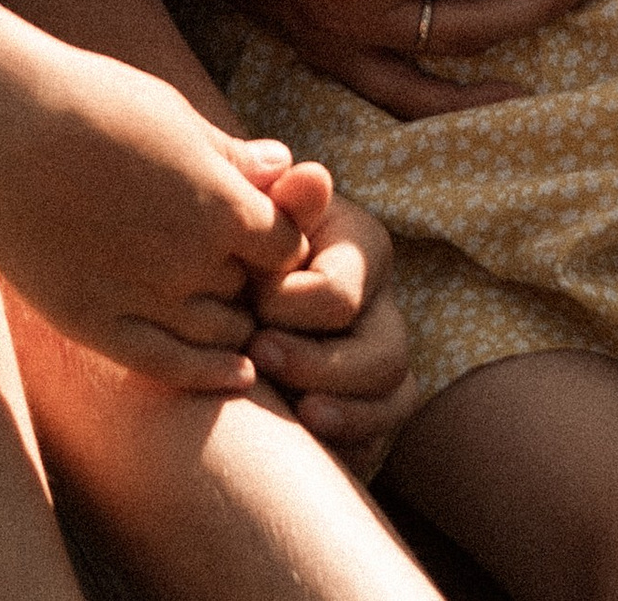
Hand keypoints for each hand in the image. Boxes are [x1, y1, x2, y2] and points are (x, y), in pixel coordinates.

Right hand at [0, 39, 308, 391]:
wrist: (3, 122)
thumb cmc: (90, 101)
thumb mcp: (173, 116)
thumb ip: (230, 154)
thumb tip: (284, 165)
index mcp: (220, 202)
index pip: (285, 246)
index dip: (276, 241)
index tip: (254, 230)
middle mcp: (193, 257)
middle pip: (252, 291)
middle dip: (248, 280)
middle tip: (229, 267)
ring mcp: (145, 296)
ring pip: (221, 333)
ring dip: (229, 323)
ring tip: (219, 307)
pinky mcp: (97, 323)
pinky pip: (171, 366)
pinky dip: (211, 374)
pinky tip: (236, 375)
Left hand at [239, 181, 421, 474]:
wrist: (224, 290)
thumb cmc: (240, 244)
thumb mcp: (256, 215)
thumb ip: (280, 200)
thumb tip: (308, 176)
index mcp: (362, 247)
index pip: (341, 292)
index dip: (291, 305)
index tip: (248, 303)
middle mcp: (383, 304)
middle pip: (383, 352)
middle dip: (319, 364)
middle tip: (260, 357)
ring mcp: (381, 357)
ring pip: (393, 396)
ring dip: (343, 409)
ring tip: (296, 411)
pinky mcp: (371, 406)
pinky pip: (382, 436)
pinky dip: (351, 441)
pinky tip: (309, 437)